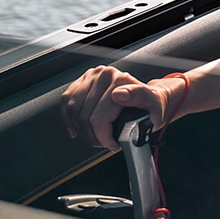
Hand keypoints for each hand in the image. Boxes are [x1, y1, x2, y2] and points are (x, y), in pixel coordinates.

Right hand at [60, 66, 183, 150]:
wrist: (149, 97)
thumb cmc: (151, 104)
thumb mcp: (154, 104)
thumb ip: (140, 96)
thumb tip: (119, 94)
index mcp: (121, 80)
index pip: (99, 117)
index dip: (104, 136)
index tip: (113, 144)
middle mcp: (104, 74)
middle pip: (85, 116)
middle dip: (93, 136)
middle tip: (104, 142)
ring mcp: (91, 77)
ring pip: (73, 111)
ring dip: (80, 129)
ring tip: (94, 136)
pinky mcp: (81, 81)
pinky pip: (65, 102)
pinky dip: (68, 118)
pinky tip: (77, 127)